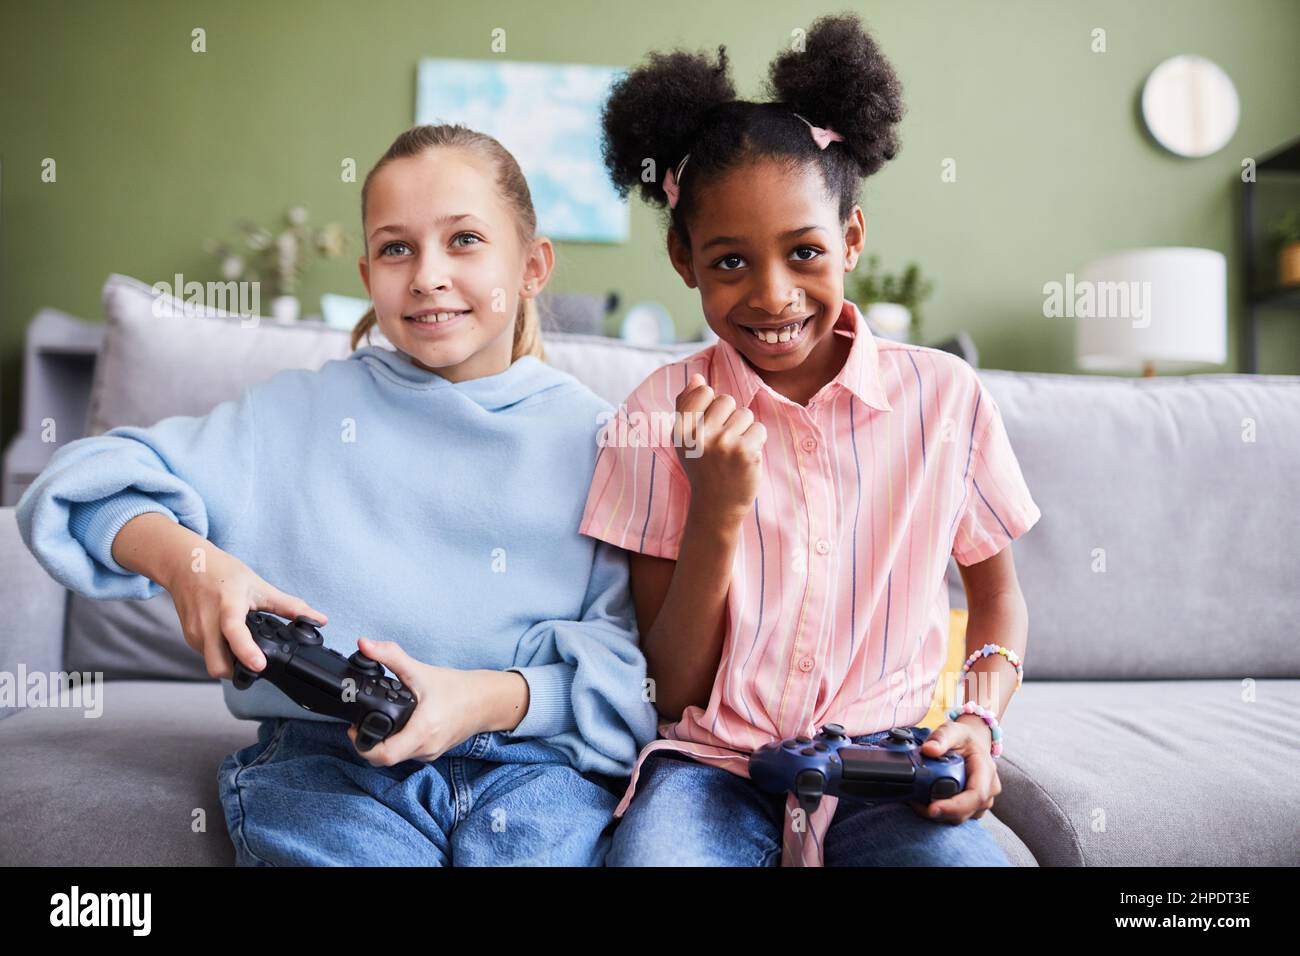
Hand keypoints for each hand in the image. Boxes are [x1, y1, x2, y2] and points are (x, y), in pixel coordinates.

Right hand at [165, 543, 327, 680]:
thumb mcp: (259, 586)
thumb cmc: (223, 573)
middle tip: (256, 662)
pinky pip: (207, 656)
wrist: (187, 564)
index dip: (246, 651)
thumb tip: (319, 619)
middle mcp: (207, 622)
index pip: (233, 632)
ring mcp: (194, 632)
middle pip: (217, 664)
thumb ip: (289, 606)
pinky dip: (221, 654)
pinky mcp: (189, 638)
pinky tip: (230, 641)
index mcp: (227, 605)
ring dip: (229, 663)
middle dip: (237, 672)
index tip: (259, 665)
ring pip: (212, 663)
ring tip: (244, 647)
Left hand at [344, 638, 490, 765]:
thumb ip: (390, 656)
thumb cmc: (458, 688)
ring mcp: (430, 753)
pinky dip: (398, 742)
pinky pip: (408, 753)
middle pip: (385, 758)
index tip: (354, 729)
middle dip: (369, 743)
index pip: (383, 756)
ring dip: (383, 743)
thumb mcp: (421, 670)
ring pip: (396, 757)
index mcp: (422, 731)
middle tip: (360, 724)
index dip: (362, 745)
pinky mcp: (433, 752)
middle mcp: (425, 748)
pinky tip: (397, 725)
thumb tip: (364, 644)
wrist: (486, 700)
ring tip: (377, 720)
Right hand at [674, 372, 766, 520]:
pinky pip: (759, 429)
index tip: (708, 428)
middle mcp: (699, 435)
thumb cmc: (702, 467)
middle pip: (727, 400)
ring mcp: (723, 443)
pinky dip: (757, 442)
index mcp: (681, 429)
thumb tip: (697, 377)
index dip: (711, 407)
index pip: (703, 391)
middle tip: (722, 445)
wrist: (716, 506)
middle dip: (729, 418)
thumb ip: (687, 406)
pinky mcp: (745, 452)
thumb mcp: (685, 439)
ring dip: (744, 431)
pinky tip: (745, 459)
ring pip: (745, 414)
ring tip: (734, 452)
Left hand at [908, 717, 1001, 824]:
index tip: (932, 808)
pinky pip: (957, 816)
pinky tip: (925, 803)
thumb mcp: (953, 730)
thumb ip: (941, 738)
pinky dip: (941, 813)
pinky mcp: (973, 808)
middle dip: (940, 812)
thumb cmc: (964, 738)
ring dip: (939, 814)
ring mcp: (982, 801)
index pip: (976, 795)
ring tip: (918, 801)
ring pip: (960, 817)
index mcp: (986, 771)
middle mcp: (989, 790)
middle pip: (966, 811)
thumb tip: (928, 750)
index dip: (955, 806)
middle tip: (915, 804)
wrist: (973, 743)